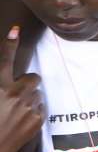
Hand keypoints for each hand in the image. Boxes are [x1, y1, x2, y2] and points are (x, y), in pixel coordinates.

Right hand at [0, 26, 43, 151]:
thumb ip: (0, 84)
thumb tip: (7, 82)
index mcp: (0, 86)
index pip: (5, 60)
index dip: (9, 44)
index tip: (15, 30)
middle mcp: (16, 94)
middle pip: (33, 77)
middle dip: (28, 82)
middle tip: (17, 92)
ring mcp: (29, 107)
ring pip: (37, 94)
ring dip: (30, 98)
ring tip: (16, 110)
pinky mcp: (38, 119)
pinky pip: (40, 108)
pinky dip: (33, 111)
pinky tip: (21, 120)